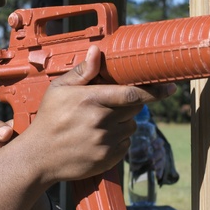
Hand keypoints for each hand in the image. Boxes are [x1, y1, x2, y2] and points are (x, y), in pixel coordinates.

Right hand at [19, 46, 174, 184]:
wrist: (39, 157)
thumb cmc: (48, 119)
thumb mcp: (58, 90)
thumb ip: (81, 72)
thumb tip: (97, 51)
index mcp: (91, 100)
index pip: (133, 94)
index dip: (155, 91)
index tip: (170, 88)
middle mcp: (101, 121)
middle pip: (135, 109)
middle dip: (130, 104)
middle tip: (111, 105)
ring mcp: (105, 142)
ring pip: (130, 127)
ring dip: (122, 123)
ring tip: (98, 124)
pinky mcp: (107, 158)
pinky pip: (125, 145)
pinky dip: (118, 140)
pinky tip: (98, 138)